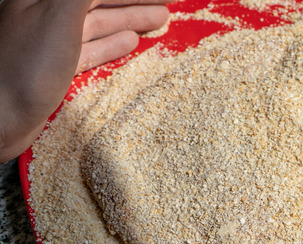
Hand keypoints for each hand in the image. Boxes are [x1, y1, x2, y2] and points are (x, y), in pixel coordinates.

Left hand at [0, 0, 170, 162]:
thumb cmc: (25, 66)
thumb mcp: (60, 15)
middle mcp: (44, 13)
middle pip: (98, 1)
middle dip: (133, 2)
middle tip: (168, 3)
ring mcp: (49, 41)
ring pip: (98, 23)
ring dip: (130, 20)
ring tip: (160, 20)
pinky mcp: (53, 67)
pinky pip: (90, 47)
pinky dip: (113, 43)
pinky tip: (130, 42)